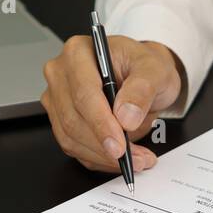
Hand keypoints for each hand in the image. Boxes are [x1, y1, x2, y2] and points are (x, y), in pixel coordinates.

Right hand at [41, 34, 183, 172]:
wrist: (142, 77)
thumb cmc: (144, 67)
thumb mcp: (155, 70)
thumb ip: (142, 89)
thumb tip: (126, 116)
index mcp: (78, 53)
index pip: (84, 93)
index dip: (101, 124)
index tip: (119, 145)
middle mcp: (61, 75)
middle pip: (73, 120)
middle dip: (105, 146)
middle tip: (134, 158)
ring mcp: (57, 100)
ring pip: (71, 138)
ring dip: (103, 156)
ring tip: (135, 159)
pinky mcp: (61, 121)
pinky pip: (75, 148)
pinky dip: (99, 159)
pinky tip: (119, 158)